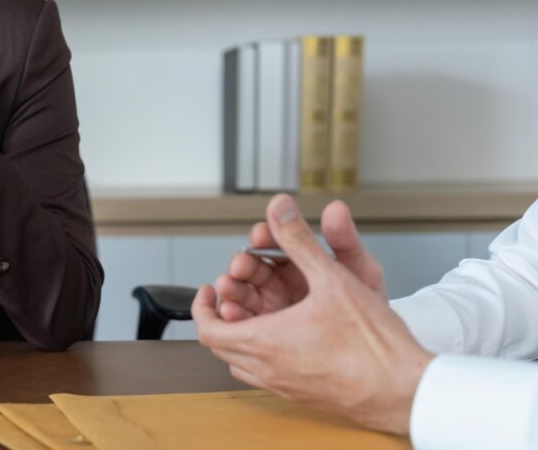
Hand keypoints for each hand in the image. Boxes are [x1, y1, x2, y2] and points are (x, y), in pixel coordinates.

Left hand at [192, 194, 433, 434]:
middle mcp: (268, 369)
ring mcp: (284, 386)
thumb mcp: (332, 278)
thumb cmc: (371, 341)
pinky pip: (266, 375)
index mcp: (265, 341)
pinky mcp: (303, 395)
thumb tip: (278, 208)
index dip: (202, 307)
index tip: (210, 289)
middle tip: (239, 291)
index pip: (208, 330)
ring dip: (242, 335)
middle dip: (226, 313)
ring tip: (259, 310)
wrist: (403, 390)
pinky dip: (264, 353)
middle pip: (222, 344)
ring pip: (244, 362)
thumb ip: (299, 239)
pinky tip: (287, 334)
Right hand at [214, 200, 386, 321]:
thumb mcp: (359, 272)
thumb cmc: (372, 315)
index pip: (273, 243)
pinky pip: (243, 327)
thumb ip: (344, 239)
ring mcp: (271, 312)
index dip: (264, 237)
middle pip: (251, 269)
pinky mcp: (266, 337)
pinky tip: (233, 315)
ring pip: (242, 296)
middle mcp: (281, 286)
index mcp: (300, 265)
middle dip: (241, 266)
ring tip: (229, 290)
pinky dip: (234, 319)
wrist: (377, 357)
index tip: (260, 235)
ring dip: (231, 291)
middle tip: (240, 266)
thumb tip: (336, 208)